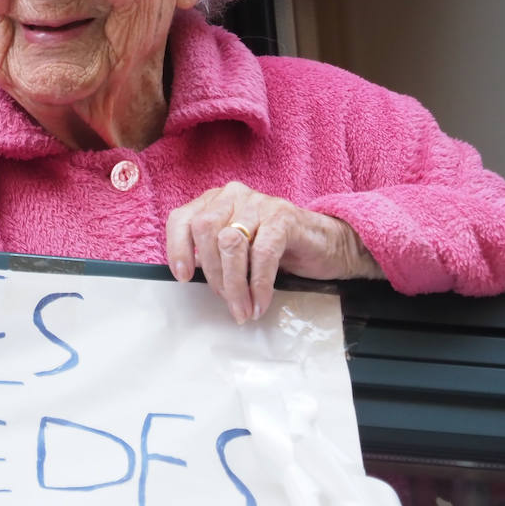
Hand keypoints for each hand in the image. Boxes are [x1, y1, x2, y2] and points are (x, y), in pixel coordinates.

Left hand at [165, 181, 383, 322]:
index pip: (182, 218)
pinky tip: (260, 303)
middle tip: (228, 302)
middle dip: (213, 274)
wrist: (327, 244)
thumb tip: (191, 275)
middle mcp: (233, 196)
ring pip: (231, 242)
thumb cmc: (277, 249)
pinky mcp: (283, 216)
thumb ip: (214, 255)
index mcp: (215, 202)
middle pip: (205, 232)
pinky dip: (258, 283)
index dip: (177, 248)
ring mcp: (258, 203)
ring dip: (234, 284)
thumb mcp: (238, 250)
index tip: (183, 277)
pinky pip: (262, 252)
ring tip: (243, 309)